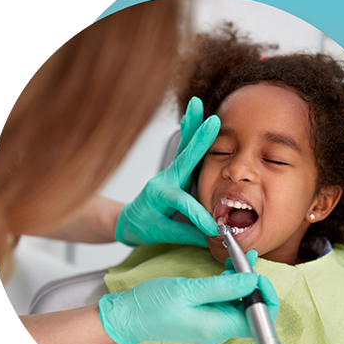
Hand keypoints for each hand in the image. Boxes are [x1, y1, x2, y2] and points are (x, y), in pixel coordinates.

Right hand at [98, 272, 263, 343]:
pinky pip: (227, 301)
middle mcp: (219, 330)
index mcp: (217, 328)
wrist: (129, 316)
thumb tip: (253, 280)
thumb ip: (224, 286)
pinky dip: (230, 284)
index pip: (259, 320)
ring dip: (243, 281)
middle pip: (252, 310)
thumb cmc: (152, 305)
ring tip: (238, 257)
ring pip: (240, 303)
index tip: (257, 274)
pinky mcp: (207, 316)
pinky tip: (228, 267)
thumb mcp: (189, 290)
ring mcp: (213, 324)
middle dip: (255, 284)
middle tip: (247, 260)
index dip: (266, 297)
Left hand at [115, 97, 218, 246]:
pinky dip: (190, 130)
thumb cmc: (144, 226)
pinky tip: (193, 114)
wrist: (129, 220)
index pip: (183, 204)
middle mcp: (164, 180)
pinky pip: (184, 149)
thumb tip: (214, 238)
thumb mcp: (163, 235)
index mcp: (159, 198)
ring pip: (184, 147)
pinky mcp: (176, 171)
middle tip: (212, 122)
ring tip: (196, 104)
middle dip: (199, 140)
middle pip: (184, 158)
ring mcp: (169, 173)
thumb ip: (189, 235)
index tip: (214, 229)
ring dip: (192, 125)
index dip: (200, 216)